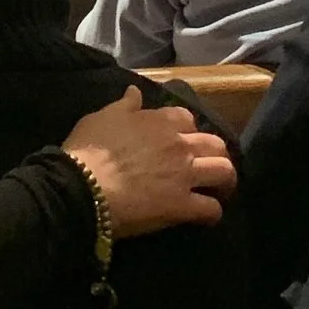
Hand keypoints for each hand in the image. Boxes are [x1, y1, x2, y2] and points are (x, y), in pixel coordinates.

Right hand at [62, 88, 234, 237]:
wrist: (83, 187)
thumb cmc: (88, 151)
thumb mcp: (102, 117)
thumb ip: (124, 105)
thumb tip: (135, 91)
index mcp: (160, 122)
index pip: (186, 117)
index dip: (187, 128)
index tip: (182, 137)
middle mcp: (179, 145)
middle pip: (215, 143)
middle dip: (216, 153)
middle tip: (208, 164)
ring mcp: (184, 175)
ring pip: (224, 171)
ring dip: (225, 179)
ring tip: (219, 188)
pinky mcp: (182, 206)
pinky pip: (211, 209)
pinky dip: (213, 213)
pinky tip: (207, 216)